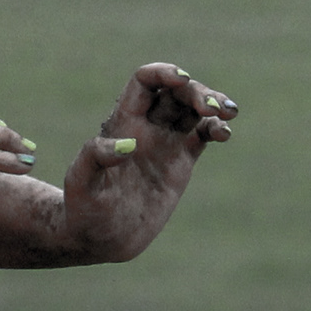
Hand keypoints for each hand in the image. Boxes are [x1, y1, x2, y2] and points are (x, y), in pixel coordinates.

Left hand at [52, 61, 234, 264]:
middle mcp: (145, 127)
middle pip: (175, 92)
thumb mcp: (82, 183)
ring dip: (213, 104)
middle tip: (212, 107)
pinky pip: (201, 136)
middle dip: (196, 92)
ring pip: (192, 110)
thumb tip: (127, 145)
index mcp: (122, 122)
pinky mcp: (180, 163)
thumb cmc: (84, 209)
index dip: (162, 73)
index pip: (144, 82)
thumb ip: (96, 158)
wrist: (101, 236)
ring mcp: (165, 144)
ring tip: (228, 113)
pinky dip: (216, 129)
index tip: (181, 80)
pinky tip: (224, 133)